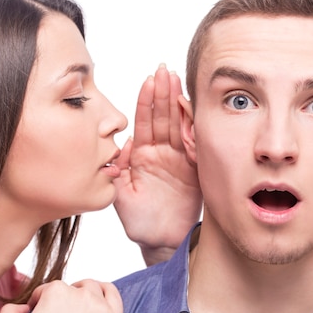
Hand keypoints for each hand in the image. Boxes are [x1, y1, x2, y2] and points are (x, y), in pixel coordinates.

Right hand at [0, 280, 122, 312]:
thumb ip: (9, 309)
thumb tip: (24, 306)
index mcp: (55, 291)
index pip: (47, 291)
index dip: (40, 304)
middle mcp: (79, 294)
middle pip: (71, 288)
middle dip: (63, 299)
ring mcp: (99, 306)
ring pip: (93, 288)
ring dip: (84, 293)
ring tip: (79, 307)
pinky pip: (114, 296)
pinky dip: (107, 293)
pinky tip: (100, 301)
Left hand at [114, 65, 201, 265]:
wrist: (162, 241)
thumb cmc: (140, 222)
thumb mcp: (120, 195)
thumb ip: (119, 168)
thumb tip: (123, 143)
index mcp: (141, 156)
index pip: (144, 122)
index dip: (146, 100)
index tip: (149, 79)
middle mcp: (160, 154)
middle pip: (163, 117)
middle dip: (163, 93)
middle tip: (165, 71)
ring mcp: (178, 160)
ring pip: (178, 126)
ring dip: (178, 103)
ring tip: (178, 81)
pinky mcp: (194, 170)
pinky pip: (193, 145)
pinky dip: (193, 127)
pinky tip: (192, 109)